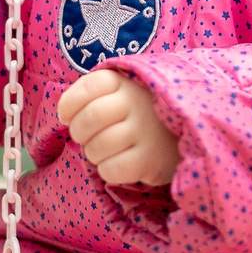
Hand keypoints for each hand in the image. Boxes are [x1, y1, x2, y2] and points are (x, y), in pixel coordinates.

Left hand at [57, 70, 178, 186]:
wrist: (188, 134)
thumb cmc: (144, 113)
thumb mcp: (125, 91)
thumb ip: (96, 95)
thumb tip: (63, 114)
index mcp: (126, 82)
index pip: (88, 87)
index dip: (69, 104)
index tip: (67, 116)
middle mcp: (136, 103)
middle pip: (88, 119)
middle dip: (79, 133)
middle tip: (86, 137)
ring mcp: (145, 131)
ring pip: (97, 147)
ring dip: (94, 154)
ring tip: (106, 151)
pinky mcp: (151, 160)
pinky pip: (111, 169)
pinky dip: (108, 170)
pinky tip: (119, 164)